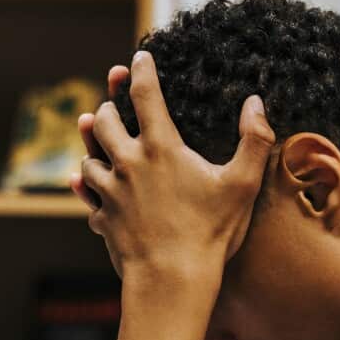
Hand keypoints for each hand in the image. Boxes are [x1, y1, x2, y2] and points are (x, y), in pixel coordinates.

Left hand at [70, 51, 274, 283]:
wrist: (171, 281)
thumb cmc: (210, 233)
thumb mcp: (242, 184)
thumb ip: (254, 140)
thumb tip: (256, 103)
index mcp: (160, 148)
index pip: (144, 95)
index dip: (141, 71)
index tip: (139, 58)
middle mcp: (128, 163)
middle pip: (104, 121)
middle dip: (109, 107)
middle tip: (113, 101)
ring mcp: (111, 192)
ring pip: (90, 156)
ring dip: (93, 143)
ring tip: (95, 133)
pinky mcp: (103, 218)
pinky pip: (86, 194)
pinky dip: (84, 183)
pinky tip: (83, 178)